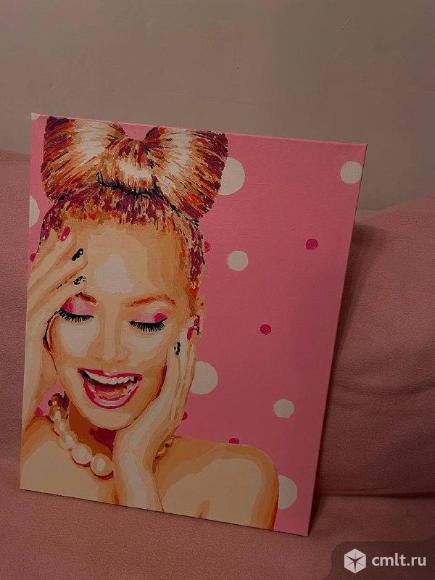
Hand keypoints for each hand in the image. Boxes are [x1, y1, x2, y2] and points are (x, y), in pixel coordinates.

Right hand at [22, 228, 86, 429]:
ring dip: (62, 269)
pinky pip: (46, 309)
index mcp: (17, 316)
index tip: (61, 241)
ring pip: (40, 288)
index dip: (45, 258)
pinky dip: (63, 294)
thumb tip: (67, 319)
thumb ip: (49, 333)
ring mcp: (16, 325)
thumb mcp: (41, 352)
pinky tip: (80, 284)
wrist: (11, 406)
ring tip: (81, 254)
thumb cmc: (27, 383)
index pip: (32, 280)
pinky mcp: (24, 337)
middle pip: (34, 276)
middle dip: (53, 254)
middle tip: (70, 232)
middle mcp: (13, 315)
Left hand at [113, 316, 197, 508]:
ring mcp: (174, 407)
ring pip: (185, 371)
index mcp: (174, 403)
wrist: (131, 462)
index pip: (184, 371)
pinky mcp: (165, 409)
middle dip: (193, 343)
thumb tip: (142, 386)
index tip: (189, 330)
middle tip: (197, 320)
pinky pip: (173, 381)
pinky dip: (176, 363)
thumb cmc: (130, 440)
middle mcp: (178, 403)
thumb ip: (146, 399)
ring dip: (188, 347)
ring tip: (190, 327)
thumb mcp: (141, 414)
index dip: (188, 350)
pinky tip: (174, 347)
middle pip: (190, 367)